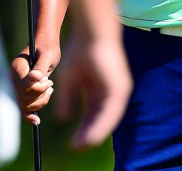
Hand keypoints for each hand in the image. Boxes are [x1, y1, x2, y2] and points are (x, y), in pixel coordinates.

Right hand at [10, 38, 61, 124]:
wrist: (45, 45)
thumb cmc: (47, 47)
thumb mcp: (48, 55)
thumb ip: (40, 67)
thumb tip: (35, 78)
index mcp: (16, 67)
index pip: (25, 86)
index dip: (39, 87)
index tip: (49, 81)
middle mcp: (11, 77)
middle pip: (24, 98)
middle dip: (40, 94)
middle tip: (51, 84)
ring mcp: (14, 86)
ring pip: (25, 105)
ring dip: (40, 101)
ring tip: (49, 90)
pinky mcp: (19, 92)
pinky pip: (22, 108)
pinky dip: (29, 114)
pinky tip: (36, 121)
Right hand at [53, 32, 131, 150]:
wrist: (91, 33)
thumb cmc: (79, 50)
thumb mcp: (69, 78)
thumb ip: (66, 98)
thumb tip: (62, 118)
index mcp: (99, 89)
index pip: (92, 114)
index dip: (83, 127)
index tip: (73, 141)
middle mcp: (110, 92)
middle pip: (100, 118)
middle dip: (88, 133)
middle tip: (77, 147)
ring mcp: (117, 90)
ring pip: (108, 118)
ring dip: (95, 133)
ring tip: (82, 145)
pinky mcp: (119, 88)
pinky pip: (111, 112)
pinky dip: (101, 125)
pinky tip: (91, 134)